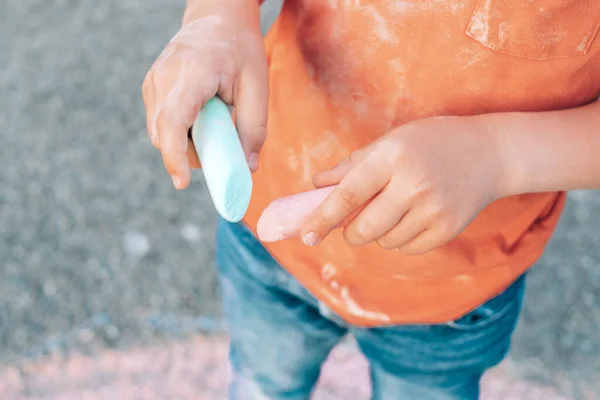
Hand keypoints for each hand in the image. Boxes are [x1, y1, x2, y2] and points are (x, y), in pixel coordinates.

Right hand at [142, 0, 266, 189]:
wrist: (216, 18)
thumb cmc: (240, 49)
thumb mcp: (257, 84)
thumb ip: (254, 128)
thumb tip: (248, 168)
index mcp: (192, 72)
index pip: (173, 120)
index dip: (174, 155)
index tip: (182, 183)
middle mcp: (164, 76)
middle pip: (164, 134)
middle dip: (190, 154)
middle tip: (221, 150)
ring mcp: (153, 81)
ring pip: (159, 133)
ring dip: (185, 144)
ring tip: (214, 126)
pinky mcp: (151, 88)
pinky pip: (160, 124)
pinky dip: (179, 133)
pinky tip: (201, 119)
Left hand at [301, 116, 506, 253]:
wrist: (487, 154)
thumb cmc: (428, 144)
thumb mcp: (389, 142)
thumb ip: (351, 166)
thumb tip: (316, 187)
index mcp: (392, 157)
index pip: (348, 195)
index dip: (323, 218)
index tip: (306, 236)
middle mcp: (413, 184)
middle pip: (364, 229)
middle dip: (351, 231)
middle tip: (355, 221)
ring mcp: (434, 210)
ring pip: (385, 242)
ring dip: (379, 233)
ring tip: (397, 207)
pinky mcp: (448, 229)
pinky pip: (407, 249)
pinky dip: (401, 239)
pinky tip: (415, 215)